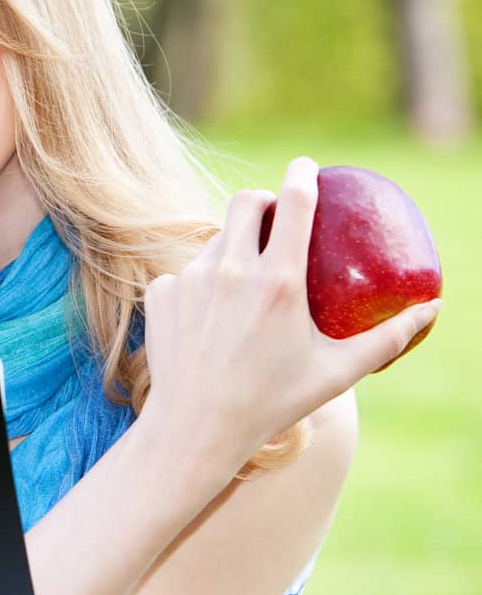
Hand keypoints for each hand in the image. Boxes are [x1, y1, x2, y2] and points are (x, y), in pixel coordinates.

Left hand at [141, 156, 440, 477]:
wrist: (196, 427)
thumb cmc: (273, 402)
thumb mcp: (337, 371)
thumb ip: (387, 337)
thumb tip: (433, 308)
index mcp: (279, 282)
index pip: (293, 203)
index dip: (302, 176)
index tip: (306, 166)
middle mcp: (231, 271)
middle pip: (245, 202)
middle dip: (262, 201)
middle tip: (272, 219)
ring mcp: (190, 278)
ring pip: (215, 240)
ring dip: (232, 250)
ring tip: (244, 292)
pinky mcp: (161, 291)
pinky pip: (186, 271)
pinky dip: (201, 285)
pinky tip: (209, 320)